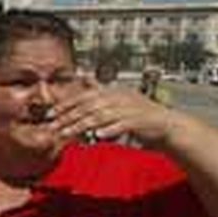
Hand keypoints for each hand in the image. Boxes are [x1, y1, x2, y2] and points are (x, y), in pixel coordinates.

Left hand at [50, 83, 177, 147]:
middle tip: (53, 126)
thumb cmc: (138, 118)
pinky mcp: (141, 121)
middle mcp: (120, 97)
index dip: (66, 104)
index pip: (84, 96)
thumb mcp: (118, 103)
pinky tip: (98, 136)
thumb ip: (101, 97)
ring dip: (82, 125)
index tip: (50, 114)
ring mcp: (131, 108)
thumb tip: (84, 80)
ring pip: (101, 116)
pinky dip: (110, 130)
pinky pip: (122, 125)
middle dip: (68, 116)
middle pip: (89, 106)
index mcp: (113, 92)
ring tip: (67, 134)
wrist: (167, 126)